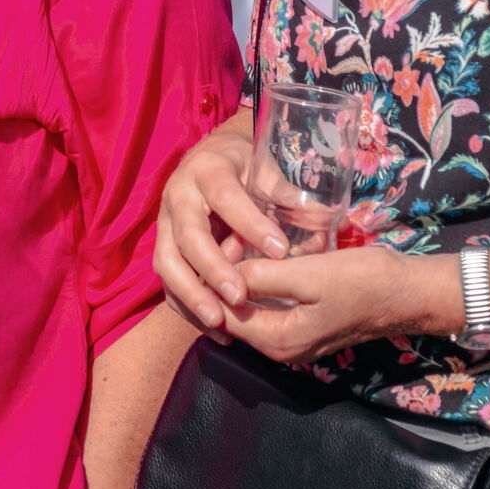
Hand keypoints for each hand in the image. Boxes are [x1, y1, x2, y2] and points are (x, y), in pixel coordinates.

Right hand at [153, 112, 288, 335]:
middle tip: (239, 297)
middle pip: (189, 236)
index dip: (250, 225)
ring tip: (219, 322)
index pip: (226, 198)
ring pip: (168, 263)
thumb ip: (289, 196)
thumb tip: (327, 225)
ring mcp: (165, 224)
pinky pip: (168, 282)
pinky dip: (187, 307)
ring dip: (191, 295)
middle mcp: (178, 196)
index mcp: (207, 171)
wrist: (209, 159)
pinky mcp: (163, 248)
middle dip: (213, 269)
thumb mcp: (265, 169)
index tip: (279, 250)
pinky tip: (216, 329)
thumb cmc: (243, 166)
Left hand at [217, 244, 445, 366]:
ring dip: (239, 281)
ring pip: (249, 310)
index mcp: (278, 340)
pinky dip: (257, 286)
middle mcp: (281, 349)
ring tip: (235, 244)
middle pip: (232, 315)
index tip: (213, 244)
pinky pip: (267, 308)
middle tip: (222, 240)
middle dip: (222, 281)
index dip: (211, 281)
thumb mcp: (309, 274)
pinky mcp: (304, 327)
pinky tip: (256, 258)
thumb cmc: (364, 281)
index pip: (222, 315)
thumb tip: (222, 273)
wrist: (410, 294)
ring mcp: (293, 340)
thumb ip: (263, 277)